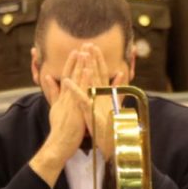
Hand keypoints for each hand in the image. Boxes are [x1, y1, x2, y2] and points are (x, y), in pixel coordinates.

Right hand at [30, 50, 89, 187]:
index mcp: (63, 97)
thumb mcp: (55, 108)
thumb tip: (48, 78)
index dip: (72, 63)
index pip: (68, 77)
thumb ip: (52, 92)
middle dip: (78, 60)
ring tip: (85, 53)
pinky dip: (85, 81)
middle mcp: (67, 98)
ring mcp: (71, 103)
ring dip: (81, 66)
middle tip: (83, 46)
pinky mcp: (76, 109)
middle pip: (73, 75)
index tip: (77, 51)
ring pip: (77, 81)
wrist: (58, 144)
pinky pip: (82, 92)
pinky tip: (89, 71)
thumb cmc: (59, 129)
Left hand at [80, 44, 125, 159]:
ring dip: (87, 68)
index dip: (97, 60)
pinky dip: (74, 90)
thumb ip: (117, 90)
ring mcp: (98, 104)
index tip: (92, 46)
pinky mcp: (91, 113)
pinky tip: (66, 81)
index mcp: (105, 95)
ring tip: (82, 54)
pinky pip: (81, 99)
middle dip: (93, 58)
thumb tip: (121, 75)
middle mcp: (103, 97)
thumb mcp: (113, 106)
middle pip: (98, 74)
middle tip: (89, 43)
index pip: (101, 74)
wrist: (112, 145)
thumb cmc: (110, 128)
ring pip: (91, 82)